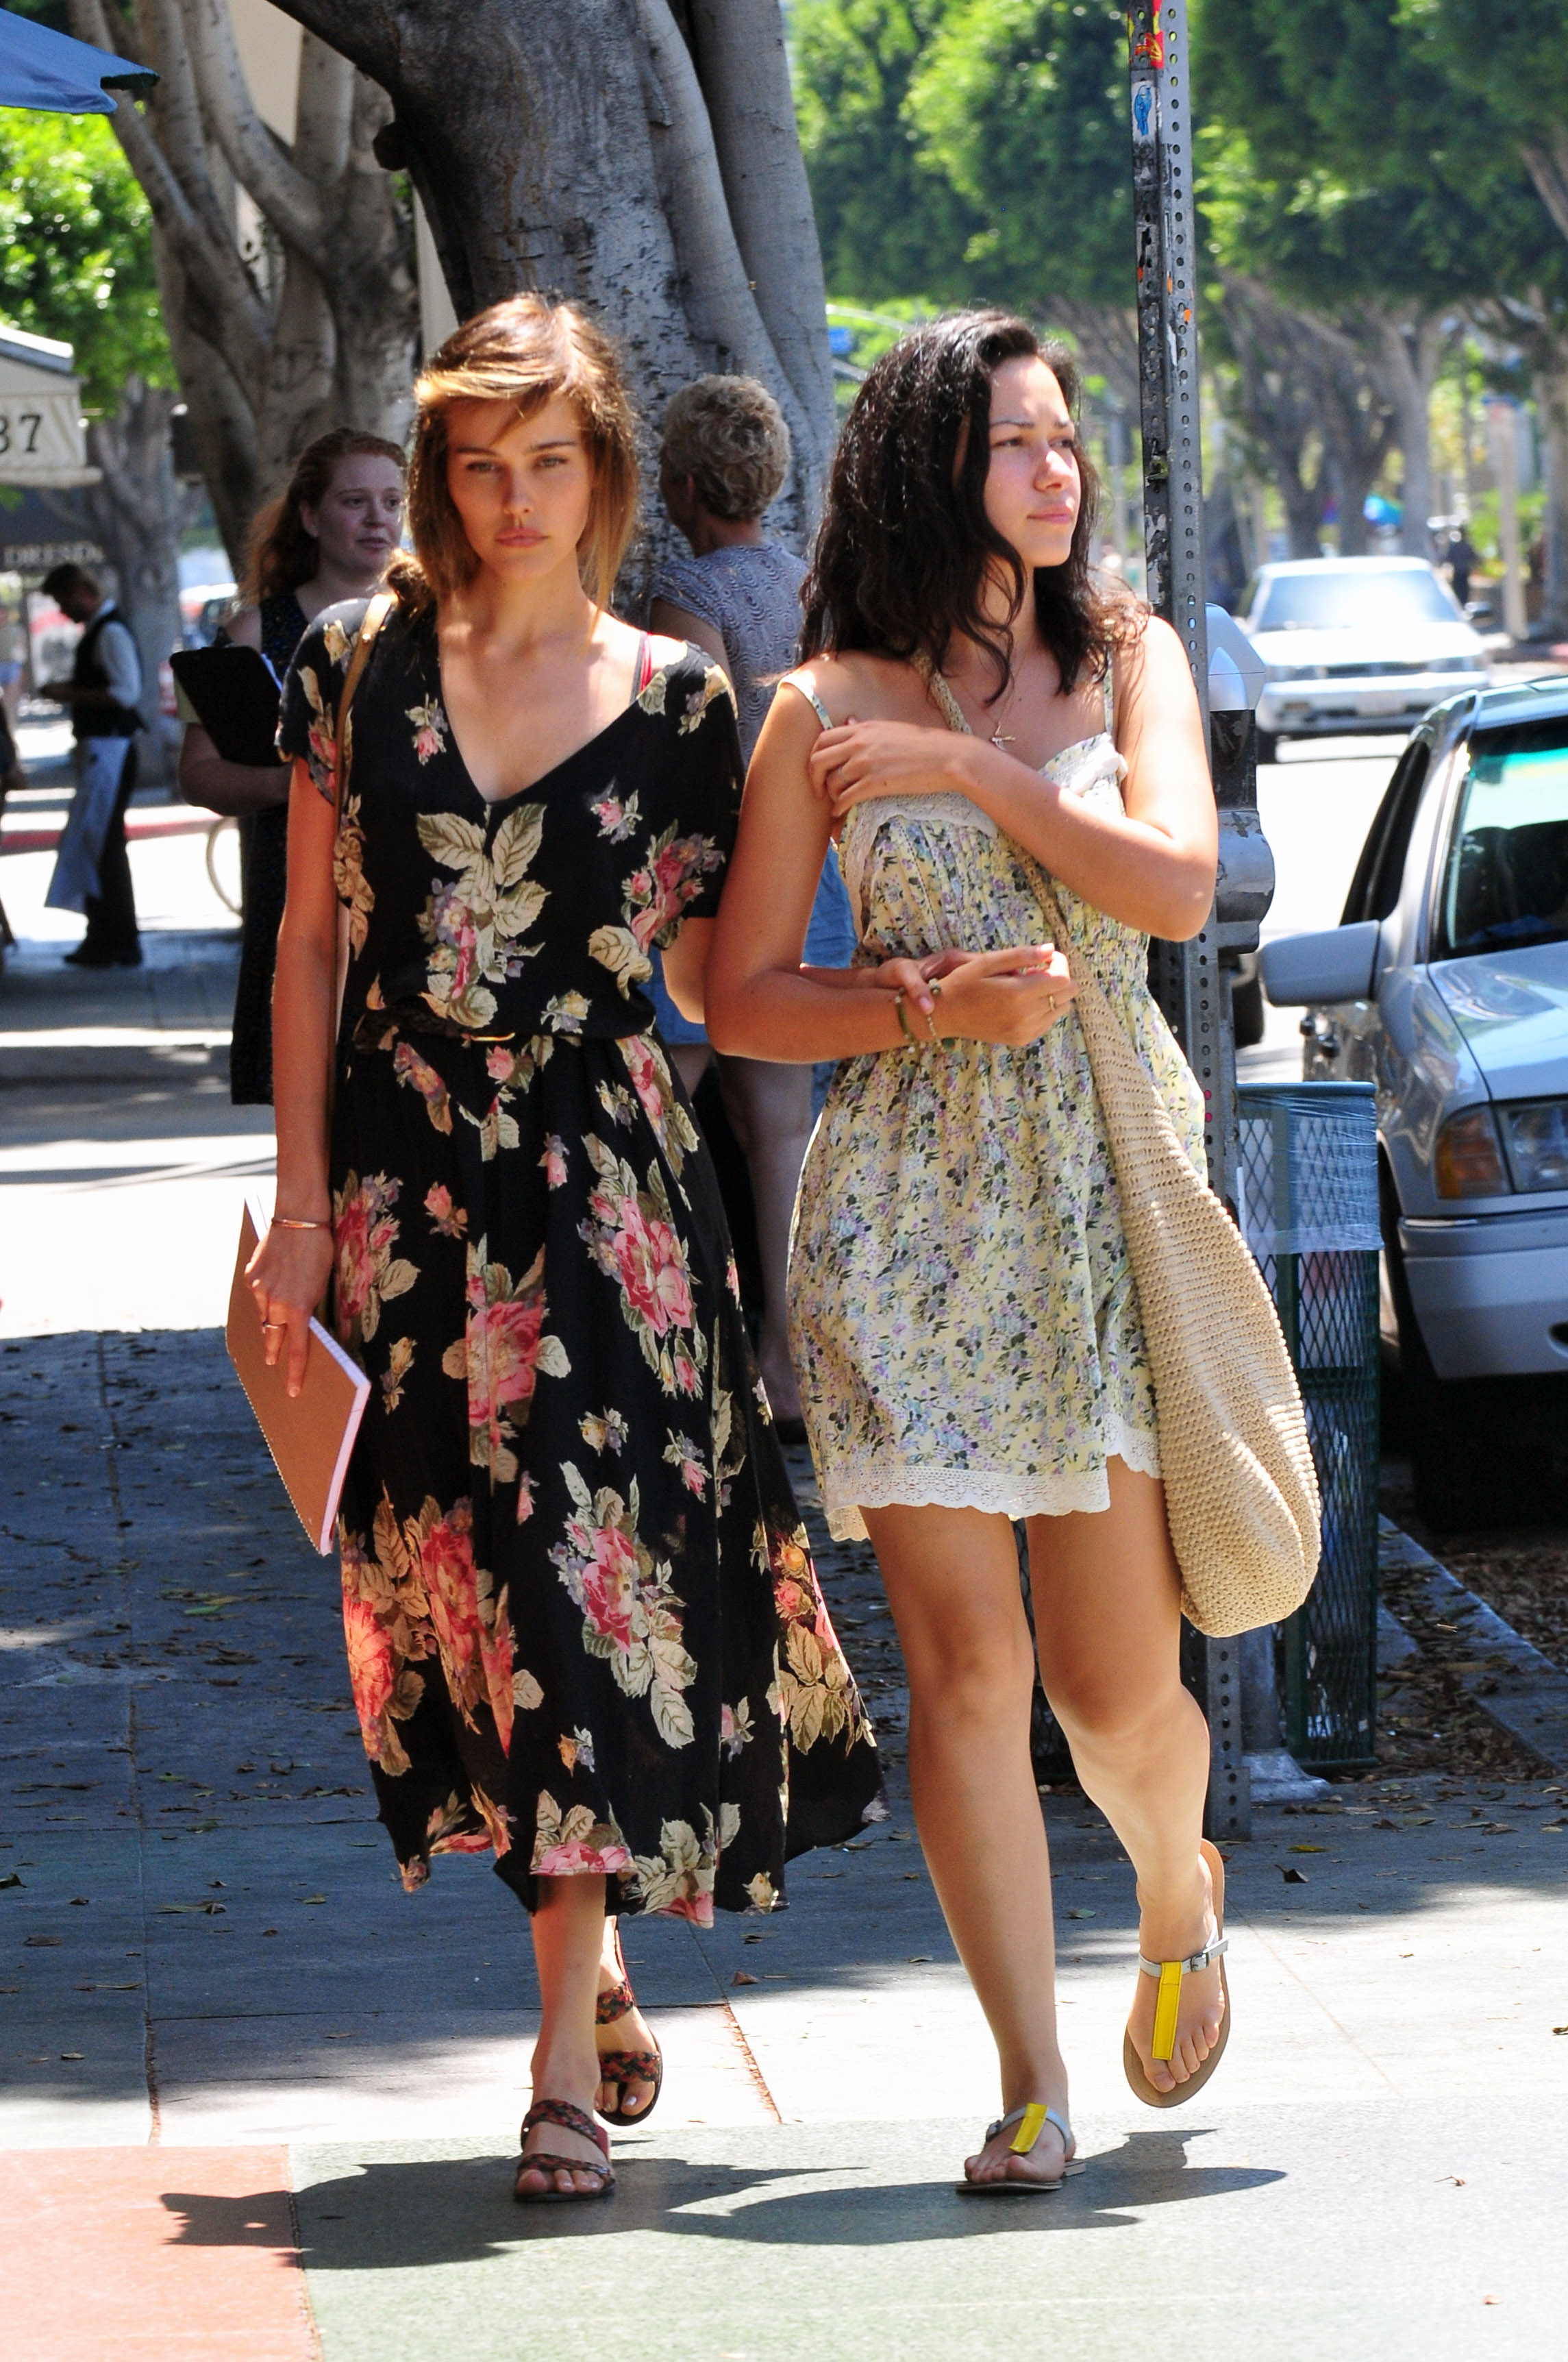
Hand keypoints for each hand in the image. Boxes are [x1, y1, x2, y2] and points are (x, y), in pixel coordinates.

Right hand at [244, 1220, 333, 1398]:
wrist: (299, 1219)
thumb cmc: (320, 1250)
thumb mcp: (322, 1285)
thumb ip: (309, 1307)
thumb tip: (302, 1325)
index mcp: (298, 1309)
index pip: (297, 1350)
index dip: (295, 1373)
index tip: (292, 1390)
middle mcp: (275, 1303)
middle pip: (273, 1337)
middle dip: (274, 1350)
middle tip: (272, 1361)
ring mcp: (259, 1289)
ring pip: (263, 1314)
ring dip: (270, 1318)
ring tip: (278, 1312)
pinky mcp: (250, 1275)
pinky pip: (257, 1293)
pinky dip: (264, 1294)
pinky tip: (274, 1280)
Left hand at [807, 716, 971, 818]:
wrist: (947, 757)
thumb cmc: (922, 744)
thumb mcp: (889, 728)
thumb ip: (865, 728)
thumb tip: (847, 721)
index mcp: (862, 729)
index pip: (822, 739)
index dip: (814, 757)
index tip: (818, 770)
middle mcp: (860, 744)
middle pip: (818, 760)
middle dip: (813, 778)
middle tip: (818, 791)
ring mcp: (867, 763)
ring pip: (832, 782)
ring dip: (830, 796)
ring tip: (836, 803)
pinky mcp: (876, 783)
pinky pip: (846, 797)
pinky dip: (839, 808)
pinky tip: (840, 813)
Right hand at [924, 943, 1075, 1047]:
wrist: (945, 1016)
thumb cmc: (962, 984)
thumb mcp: (987, 962)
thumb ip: (1021, 955)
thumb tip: (1050, 948)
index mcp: (1017, 994)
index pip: (1062, 979)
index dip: (1061, 964)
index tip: (1048, 957)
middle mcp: (1025, 1016)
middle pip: (1067, 995)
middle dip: (1059, 977)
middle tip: (1037, 970)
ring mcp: (1025, 1031)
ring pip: (1062, 1009)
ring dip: (1053, 993)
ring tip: (1030, 986)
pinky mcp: (1022, 1040)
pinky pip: (1048, 1022)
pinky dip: (1045, 1009)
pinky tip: (1025, 1001)